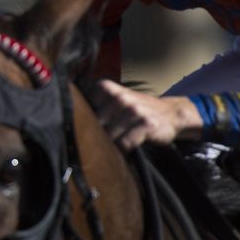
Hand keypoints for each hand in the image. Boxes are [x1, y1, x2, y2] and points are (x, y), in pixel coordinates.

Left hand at [87, 79, 202, 150]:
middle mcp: (119, 97)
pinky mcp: (146, 124)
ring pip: (109, 137)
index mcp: (107, 89)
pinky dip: (123, 151)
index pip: (81, 109)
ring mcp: (133, 110)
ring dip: (110, 146)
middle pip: (94, 126)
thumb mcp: (117, 101)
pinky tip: (127, 149)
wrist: (172, 113)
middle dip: (95, 137)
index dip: (82, 123)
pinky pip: (124, 144)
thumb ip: (96, 107)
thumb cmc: (138, 110)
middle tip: (99, 144)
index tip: (85, 130)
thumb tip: (68, 124)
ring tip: (115, 147)